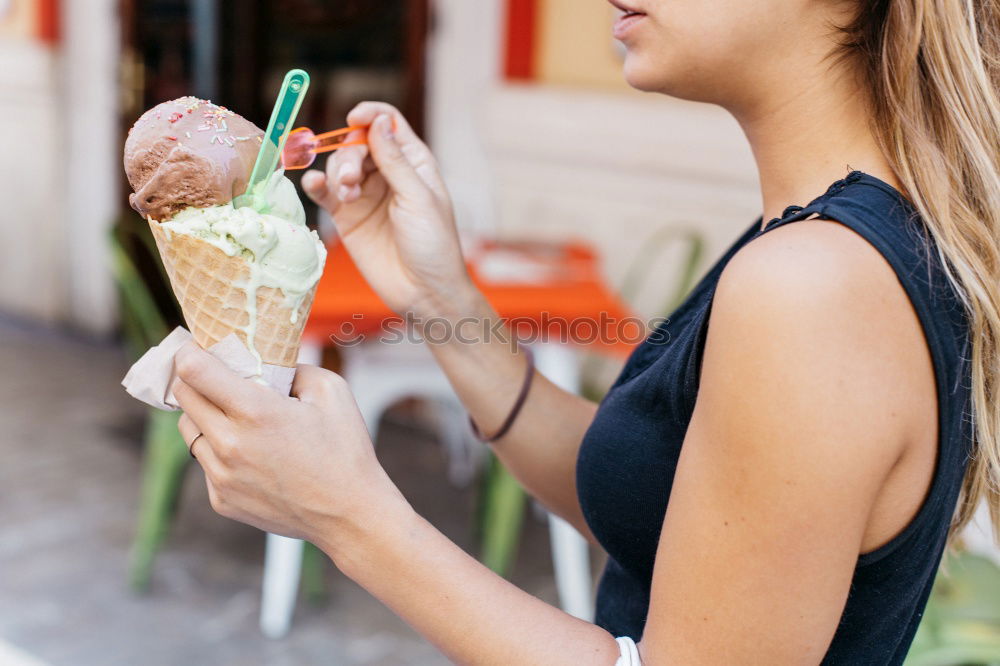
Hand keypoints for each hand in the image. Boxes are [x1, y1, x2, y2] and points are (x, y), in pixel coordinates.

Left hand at [172, 342, 403, 546]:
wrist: (350, 515)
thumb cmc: (345, 451)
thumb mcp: (331, 391)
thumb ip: (293, 368)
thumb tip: (267, 362)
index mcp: (256, 412)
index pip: (194, 370)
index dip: (190, 352)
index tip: (198, 347)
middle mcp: (230, 444)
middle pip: (183, 396)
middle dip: (194, 379)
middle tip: (213, 374)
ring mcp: (221, 476)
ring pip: (188, 429)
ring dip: (204, 415)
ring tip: (234, 416)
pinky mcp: (221, 500)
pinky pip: (205, 462)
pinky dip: (219, 450)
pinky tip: (251, 454)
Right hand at [302, 102, 477, 319]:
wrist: (423, 291)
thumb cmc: (433, 245)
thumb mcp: (418, 198)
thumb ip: (394, 160)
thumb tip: (377, 122)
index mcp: (413, 163)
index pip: (387, 124)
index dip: (370, 115)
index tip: (353, 119)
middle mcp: (387, 174)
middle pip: (357, 143)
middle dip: (349, 155)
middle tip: (350, 181)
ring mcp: (365, 194)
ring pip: (339, 165)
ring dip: (337, 173)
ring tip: (346, 196)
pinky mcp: (347, 216)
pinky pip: (325, 192)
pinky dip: (316, 184)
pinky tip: (314, 185)